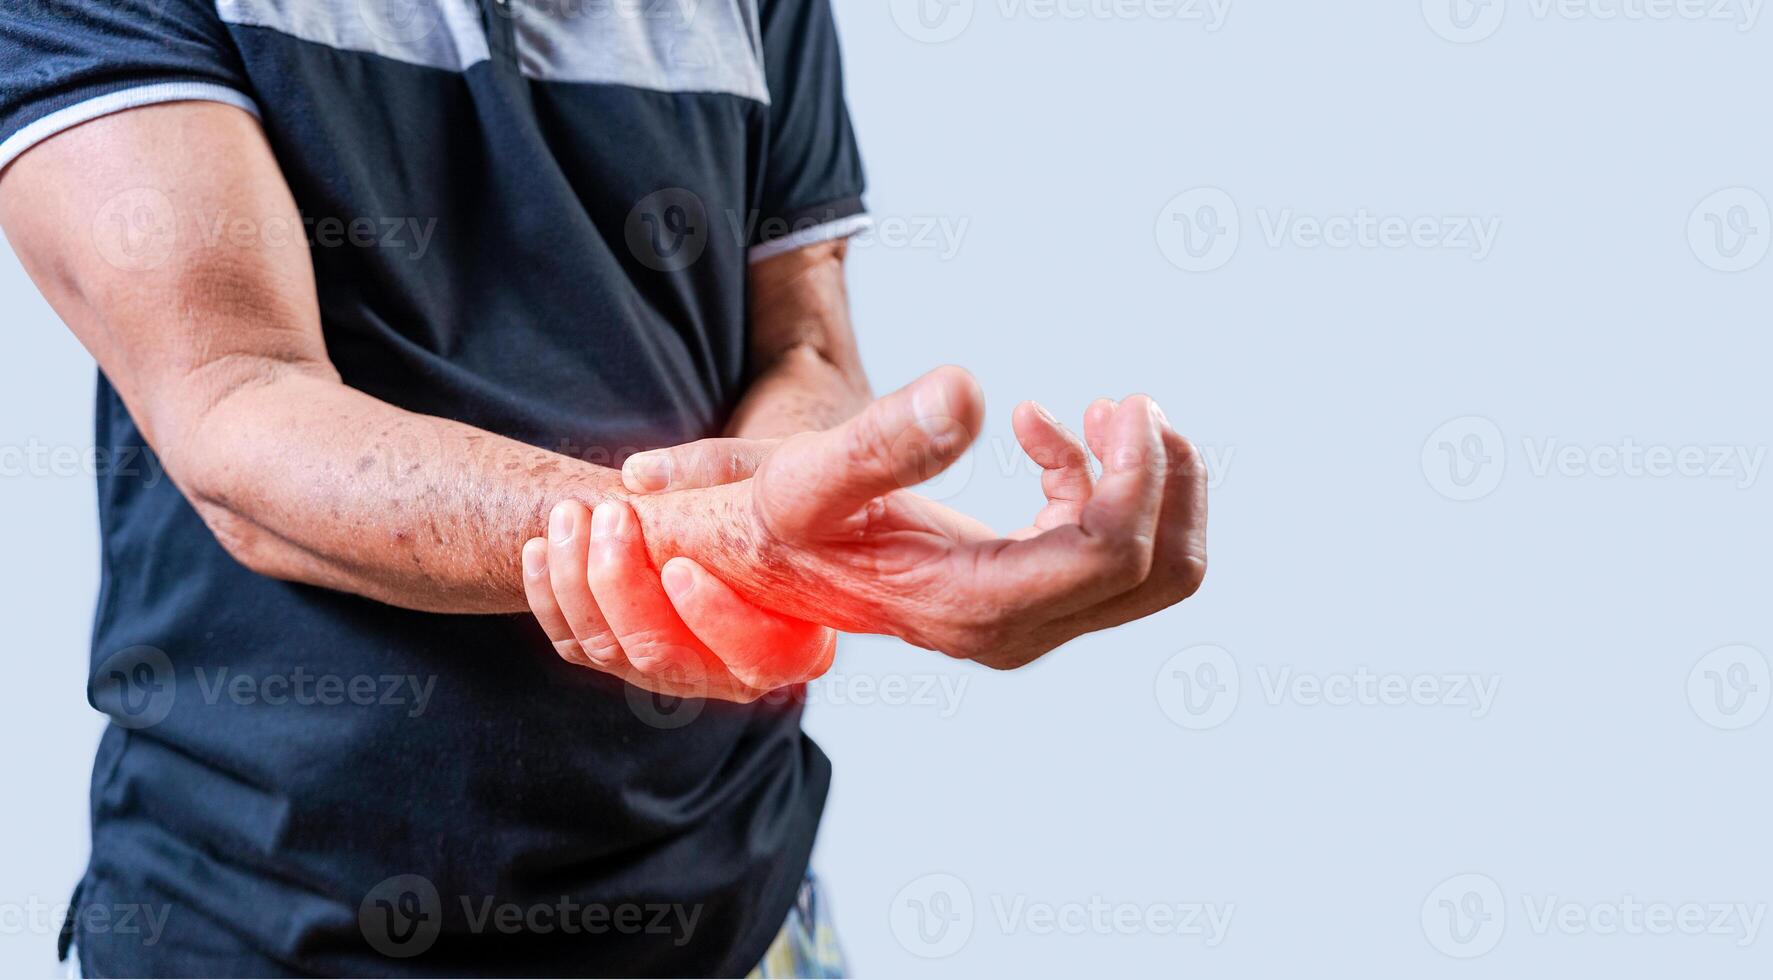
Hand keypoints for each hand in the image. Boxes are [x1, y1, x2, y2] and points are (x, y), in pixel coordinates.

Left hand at [520, 495, 834, 702]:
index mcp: (802, 643)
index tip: (678, 566)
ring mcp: (679, 672)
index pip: (761, 656)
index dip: (716, 619)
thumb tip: (639, 475)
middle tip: (610, 513)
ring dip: (577, 583)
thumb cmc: (784, 492)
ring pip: (612, 651)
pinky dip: (550, 598)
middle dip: (623, 586)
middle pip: (667, 655)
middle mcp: (738, 674)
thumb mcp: (775, 469)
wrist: (761, 511)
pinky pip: (578, 645)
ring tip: (570, 515)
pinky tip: (539, 546)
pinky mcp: (629, 658)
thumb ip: (721, 471)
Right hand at [629, 367, 1207, 669]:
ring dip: (1152, 483)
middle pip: (1159, 574)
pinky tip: (1041, 429)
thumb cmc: (767, 518)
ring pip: (1153, 572)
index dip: (1139, 477)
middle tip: (1126, 400)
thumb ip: (881, 439)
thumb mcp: (803, 475)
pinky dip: (1101, 482)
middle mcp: (1010, 629)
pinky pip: (1107, 550)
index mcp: (970, 604)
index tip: (1114, 400)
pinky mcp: (1023, 594)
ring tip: (1102, 409)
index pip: (1109, 557)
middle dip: (1168, 478)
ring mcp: (1023, 619)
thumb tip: (970, 391)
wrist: (746, 562)